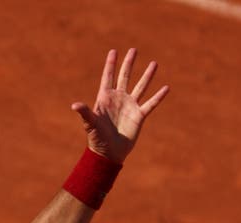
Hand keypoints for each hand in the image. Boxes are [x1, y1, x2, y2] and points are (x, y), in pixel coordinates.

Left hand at [72, 48, 168, 162]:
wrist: (109, 154)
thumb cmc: (96, 139)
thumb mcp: (90, 124)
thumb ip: (85, 112)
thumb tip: (75, 106)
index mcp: (105, 98)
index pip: (108, 77)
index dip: (111, 64)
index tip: (114, 51)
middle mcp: (118, 99)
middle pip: (125, 77)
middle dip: (129, 63)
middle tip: (133, 50)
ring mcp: (130, 106)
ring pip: (140, 87)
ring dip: (147, 76)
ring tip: (154, 63)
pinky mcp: (139, 116)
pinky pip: (150, 104)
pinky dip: (158, 96)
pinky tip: (166, 87)